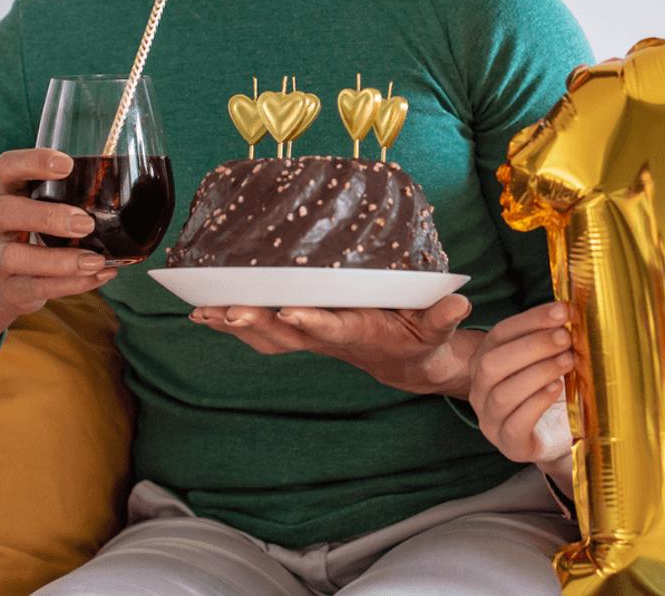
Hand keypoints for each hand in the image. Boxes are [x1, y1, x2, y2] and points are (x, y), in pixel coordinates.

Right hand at [0, 149, 115, 363]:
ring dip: (60, 260)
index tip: (66, 165)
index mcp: (10, 193)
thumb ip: (74, 196)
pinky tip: (100, 276)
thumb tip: (138, 189)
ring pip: (16, 257)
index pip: (7, 167)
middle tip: (86, 223)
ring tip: (96, 260)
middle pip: (6, 211)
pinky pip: (37, 288)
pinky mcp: (11, 288)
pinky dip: (72, 284)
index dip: (31, 162)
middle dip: (48, 217)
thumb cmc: (34, 233)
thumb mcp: (43, 208)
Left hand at [189, 294, 476, 396]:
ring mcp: (311, 338)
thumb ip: (444, 316)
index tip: (291, 312)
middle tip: (227, 309)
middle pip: (287, 335)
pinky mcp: (301, 332)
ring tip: (203, 311)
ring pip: (266, 337)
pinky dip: (232, 324)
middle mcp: (329, 338)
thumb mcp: (438, 328)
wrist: (406, 364)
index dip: (312, 322)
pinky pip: (261, 332)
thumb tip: (461, 301)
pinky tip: (204, 312)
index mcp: (361, 333)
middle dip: (257, 323)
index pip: (333, 328)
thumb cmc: (422, 339)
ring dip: (235, 326)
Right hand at [469, 301, 574, 489]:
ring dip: (539, 373)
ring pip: (502, 394)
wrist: (550, 437)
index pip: (500, 334)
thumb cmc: (545, 391)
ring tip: (568, 361)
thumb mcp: (543, 361)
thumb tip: (570, 312)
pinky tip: (556, 389)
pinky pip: (514, 425)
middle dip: (533, 346)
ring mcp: (490, 420)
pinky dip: (537, 403)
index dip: (531, 320)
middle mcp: (480, 390)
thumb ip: (550, 339)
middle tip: (566, 338)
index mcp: (484, 362)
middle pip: (493, 363)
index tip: (562, 311)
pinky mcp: (508, 444)